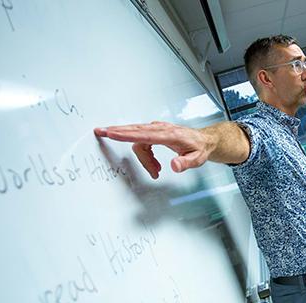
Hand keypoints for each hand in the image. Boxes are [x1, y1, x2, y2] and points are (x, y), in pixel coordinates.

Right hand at [94, 121, 208, 178]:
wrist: (205, 140)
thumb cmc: (200, 148)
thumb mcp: (197, 159)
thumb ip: (185, 163)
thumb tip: (174, 166)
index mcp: (169, 135)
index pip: (143, 134)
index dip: (126, 134)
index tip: (111, 132)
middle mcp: (161, 129)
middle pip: (135, 130)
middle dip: (117, 132)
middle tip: (100, 132)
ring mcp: (158, 129)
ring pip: (139, 140)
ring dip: (143, 158)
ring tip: (155, 170)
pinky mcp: (156, 132)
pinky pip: (143, 141)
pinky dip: (145, 154)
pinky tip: (154, 164)